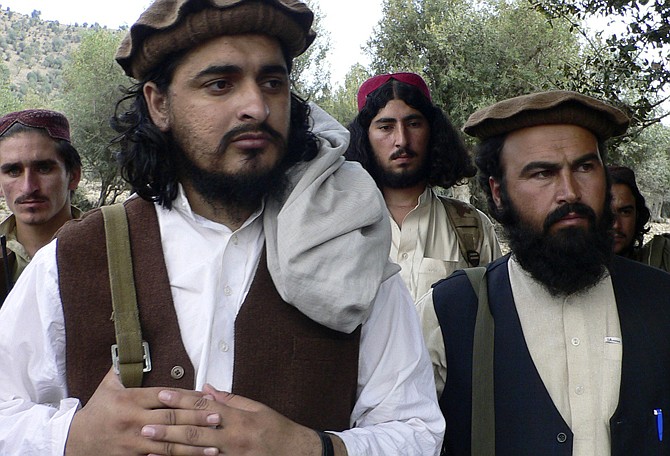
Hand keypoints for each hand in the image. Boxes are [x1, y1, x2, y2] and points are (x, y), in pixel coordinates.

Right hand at [64, 368, 221, 455]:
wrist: (72, 441)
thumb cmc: (96, 412)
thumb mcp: (107, 387)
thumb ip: (123, 370)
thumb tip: (132, 351)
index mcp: (130, 399)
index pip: (164, 396)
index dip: (187, 397)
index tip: (206, 398)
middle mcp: (133, 420)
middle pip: (171, 419)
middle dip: (196, 419)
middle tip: (218, 417)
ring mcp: (133, 442)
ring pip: (168, 444)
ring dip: (193, 445)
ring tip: (214, 445)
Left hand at [141, 384, 347, 455]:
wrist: (297, 455)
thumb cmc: (278, 431)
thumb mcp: (258, 409)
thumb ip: (230, 399)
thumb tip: (207, 389)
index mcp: (238, 419)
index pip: (205, 406)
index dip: (182, 399)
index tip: (162, 394)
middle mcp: (232, 438)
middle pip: (194, 431)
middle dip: (168, 427)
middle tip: (145, 425)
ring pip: (195, 452)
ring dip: (171, 449)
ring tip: (150, 445)